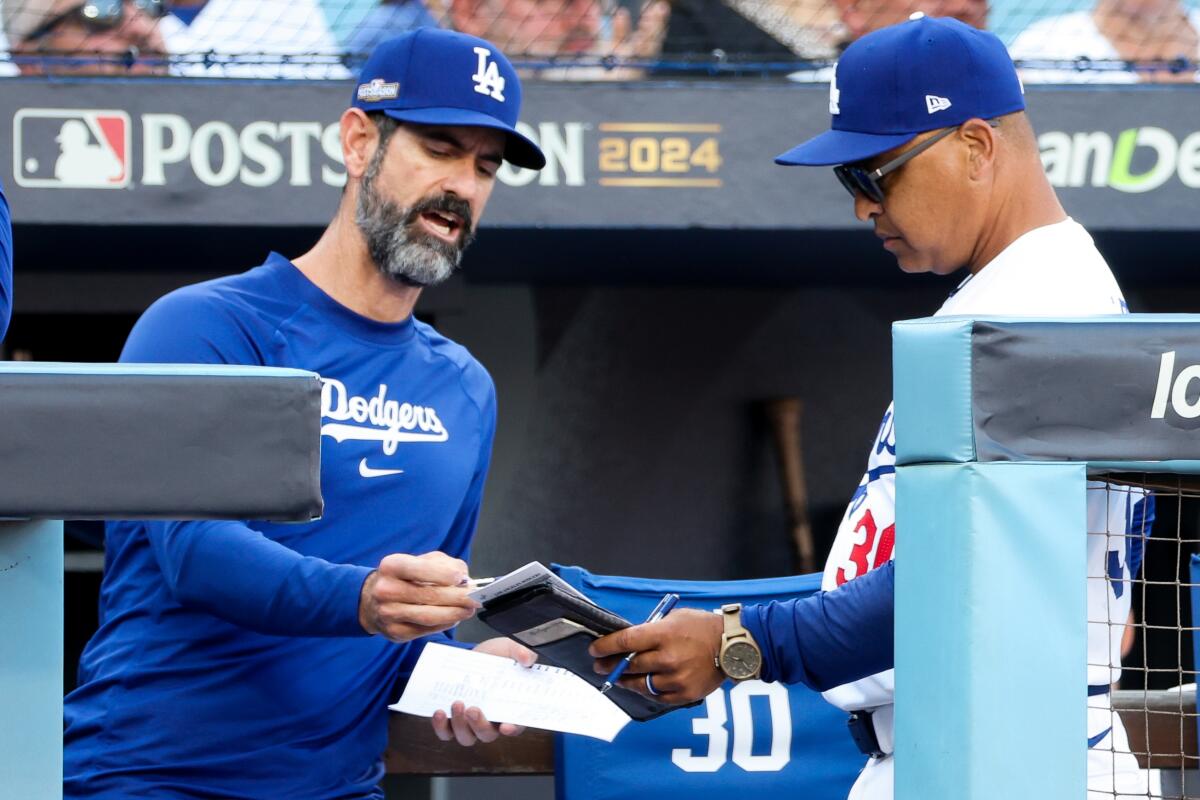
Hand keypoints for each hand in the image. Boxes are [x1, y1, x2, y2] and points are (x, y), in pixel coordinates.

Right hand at [358, 552, 478, 641]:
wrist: (374, 600)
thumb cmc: (405, 577)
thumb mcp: (422, 561)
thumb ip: (445, 565)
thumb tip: (464, 580)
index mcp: (392, 566)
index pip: (421, 569)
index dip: (445, 574)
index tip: (463, 578)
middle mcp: (385, 589)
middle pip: (430, 595)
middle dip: (458, 597)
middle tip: (475, 598)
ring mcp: (388, 613)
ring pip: (429, 616)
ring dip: (454, 614)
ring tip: (469, 610)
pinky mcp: (395, 632)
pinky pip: (426, 630)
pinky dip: (444, 624)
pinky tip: (453, 618)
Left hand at [430, 638, 537, 744]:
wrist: (473, 655)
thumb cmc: (495, 656)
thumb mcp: (509, 649)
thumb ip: (521, 652)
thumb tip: (528, 659)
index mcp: (511, 709)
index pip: (516, 725)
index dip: (512, 729)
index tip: (506, 726)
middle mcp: (491, 721)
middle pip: (487, 735)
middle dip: (479, 725)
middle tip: (473, 709)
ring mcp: (470, 723)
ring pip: (466, 737)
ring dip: (460, 725)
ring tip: (456, 703)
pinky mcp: (452, 720)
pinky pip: (446, 732)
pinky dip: (441, 726)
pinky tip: (439, 712)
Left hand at [589, 608, 724, 703]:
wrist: (733, 646)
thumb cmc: (703, 627)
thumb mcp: (674, 618)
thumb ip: (651, 629)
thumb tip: (630, 640)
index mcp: (663, 634)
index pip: (625, 642)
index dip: (605, 647)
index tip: (594, 650)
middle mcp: (667, 658)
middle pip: (629, 665)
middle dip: (611, 665)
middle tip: (600, 665)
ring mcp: (676, 678)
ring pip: (640, 684)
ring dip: (626, 680)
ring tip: (619, 677)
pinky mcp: (685, 694)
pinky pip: (658, 696)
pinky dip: (648, 691)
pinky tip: (641, 686)